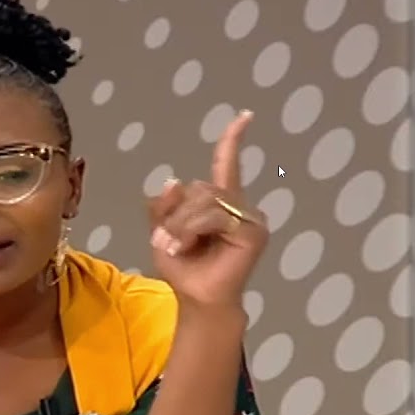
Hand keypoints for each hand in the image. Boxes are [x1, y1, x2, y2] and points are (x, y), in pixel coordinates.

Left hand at [147, 110, 268, 307]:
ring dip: (181, 224)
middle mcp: (237, 206)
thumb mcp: (162, 231)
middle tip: (168, 241)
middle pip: (201, 187)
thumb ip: (164, 206)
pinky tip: (187, 247)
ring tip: (177, 246)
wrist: (195, 298)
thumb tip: (174, 180)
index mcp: (218, 203)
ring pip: (205, 200)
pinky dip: (192, 230)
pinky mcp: (252, 232)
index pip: (226, 165)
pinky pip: (214, 216)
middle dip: (177, 213)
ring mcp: (249, 218)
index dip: (233, 141)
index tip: (246, 116)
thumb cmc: (183, 267)